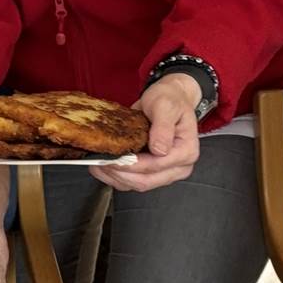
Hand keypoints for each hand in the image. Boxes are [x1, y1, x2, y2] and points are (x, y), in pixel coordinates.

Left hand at [90, 72, 200, 192]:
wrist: (170, 98)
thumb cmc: (170, 100)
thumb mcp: (166, 105)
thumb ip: (163, 127)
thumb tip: (159, 149)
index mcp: (185, 151)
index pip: (156, 165)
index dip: (132, 164)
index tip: (113, 159)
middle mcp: (178, 167)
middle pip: (146, 180)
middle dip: (120, 174)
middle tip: (100, 161)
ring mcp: (166, 172)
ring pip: (138, 184)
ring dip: (115, 177)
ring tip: (97, 164)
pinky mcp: (153, 172)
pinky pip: (133, 181)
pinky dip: (115, 177)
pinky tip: (102, 168)